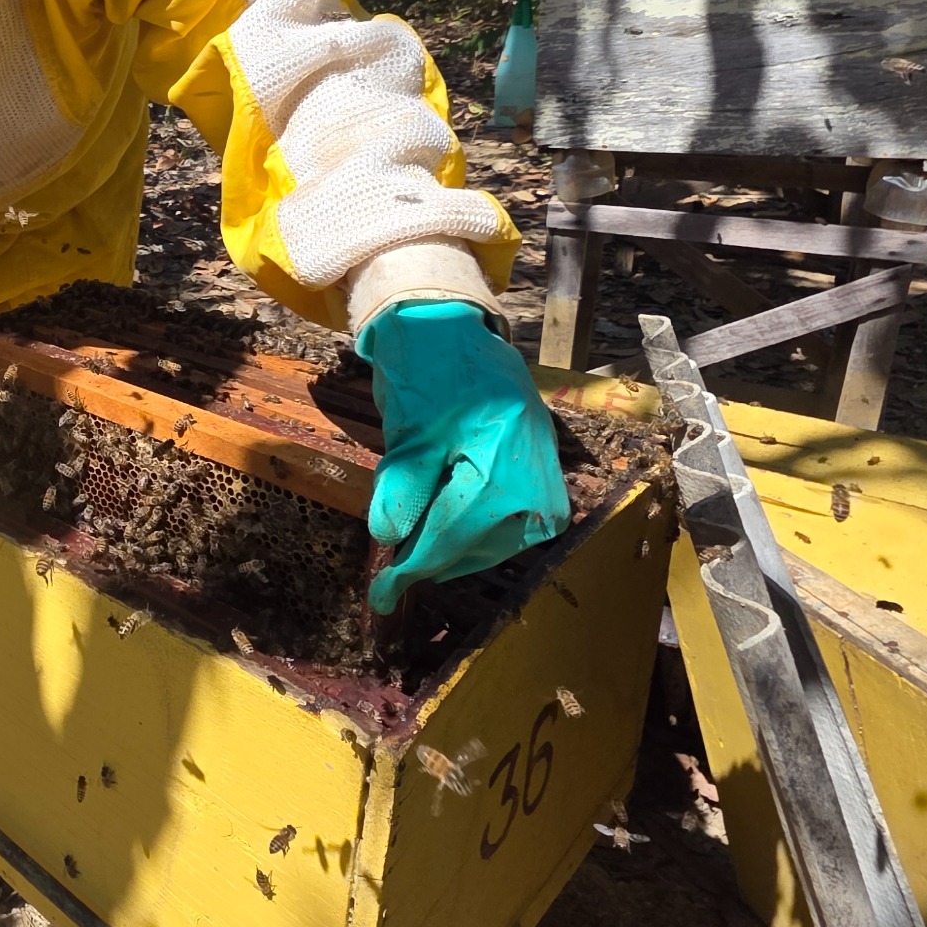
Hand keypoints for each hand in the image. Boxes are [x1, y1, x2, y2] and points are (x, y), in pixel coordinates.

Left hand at [357, 299, 568, 614]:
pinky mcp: (542, 479)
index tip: (381, 596)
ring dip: (449, 541)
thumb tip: (390, 540)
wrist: (458, 330)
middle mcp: (537, 484)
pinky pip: (505, 523)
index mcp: (505, 470)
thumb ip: (403, 488)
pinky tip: (440, 512)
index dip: (413, 569)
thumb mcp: (410, 432)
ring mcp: (545, 482)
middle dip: (430, 555)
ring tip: (415, 521)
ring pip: (491, 541)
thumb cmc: (431, 372)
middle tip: (391, 558)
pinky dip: (468, 526)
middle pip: (475, 547)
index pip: (452, 537)